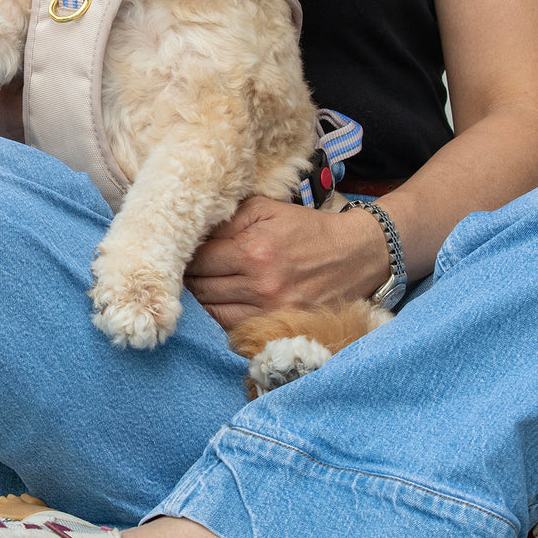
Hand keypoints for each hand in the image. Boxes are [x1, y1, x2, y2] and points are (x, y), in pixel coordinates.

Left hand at [184, 196, 388, 331]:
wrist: (357, 255)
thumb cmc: (307, 229)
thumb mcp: (266, 209)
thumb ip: (227, 219)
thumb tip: (193, 233)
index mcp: (253, 252)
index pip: (198, 261)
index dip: (185, 257)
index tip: (180, 253)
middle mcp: (260, 286)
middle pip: (201, 289)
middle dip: (188, 279)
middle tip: (185, 271)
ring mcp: (271, 312)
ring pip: (212, 312)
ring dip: (202, 300)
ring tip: (202, 286)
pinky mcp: (281, 327)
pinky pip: (234, 328)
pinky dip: (221, 317)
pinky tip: (222, 302)